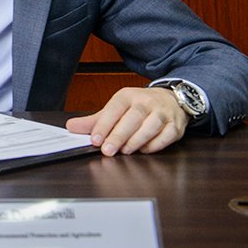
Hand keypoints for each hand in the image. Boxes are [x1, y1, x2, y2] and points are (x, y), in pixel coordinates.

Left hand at [65, 86, 187, 155]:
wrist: (171, 99)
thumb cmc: (139, 107)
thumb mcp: (116, 109)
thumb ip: (95, 121)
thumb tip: (71, 127)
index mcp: (128, 96)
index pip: (114, 109)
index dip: (103, 124)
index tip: (94, 140)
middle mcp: (146, 102)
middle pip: (132, 118)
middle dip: (118, 135)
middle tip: (107, 150)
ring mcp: (163, 113)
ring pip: (150, 126)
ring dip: (136, 140)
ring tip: (125, 151)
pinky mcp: (176, 125)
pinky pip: (166, 136)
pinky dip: (155, 145)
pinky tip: (144, 150)